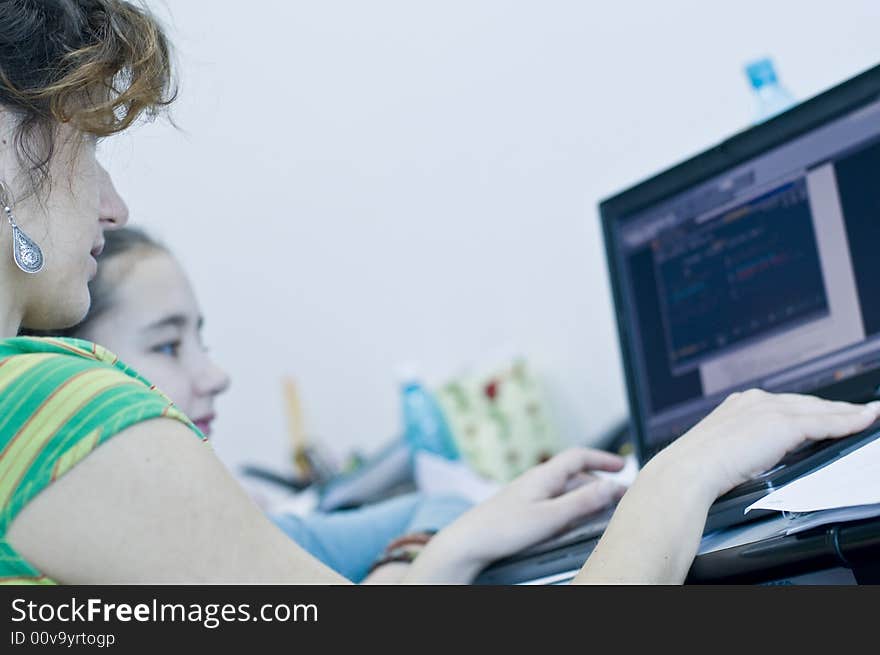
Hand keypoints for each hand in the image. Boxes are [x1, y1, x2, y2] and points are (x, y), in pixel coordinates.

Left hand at [427, 448, 626, 576]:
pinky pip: (553, 502)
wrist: (468, 542)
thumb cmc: (504, 529)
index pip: (578, 456)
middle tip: (618, 496)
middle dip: (598, 481)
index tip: (623, 467)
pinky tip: (573, 521)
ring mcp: (528, 495)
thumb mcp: (550, 517)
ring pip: (564, 489)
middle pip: (573, 473)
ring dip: (585, 495)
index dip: (602, 459)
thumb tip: (611, 486)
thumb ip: (582, 502)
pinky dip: (570, 507)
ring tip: (601, 510)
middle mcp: (535, 481)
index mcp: (543, 475)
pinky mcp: (522, 510)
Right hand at [659, 389, 879, 500]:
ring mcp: (769, 409)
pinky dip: (849, 421)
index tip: (829, 412)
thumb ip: (748, 445)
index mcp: (739, 404)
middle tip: (860, 411)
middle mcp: (754, 400)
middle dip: (835, 407)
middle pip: (807, 402)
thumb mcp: (726, 451)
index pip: (786, 404)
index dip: (811, 408)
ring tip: (869, 414)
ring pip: (821, 409)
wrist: (688, 471)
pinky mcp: (782, 424)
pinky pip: (826, 422)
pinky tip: (865, 420)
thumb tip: (764, 456)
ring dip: (848, 412)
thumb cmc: (698, 470)